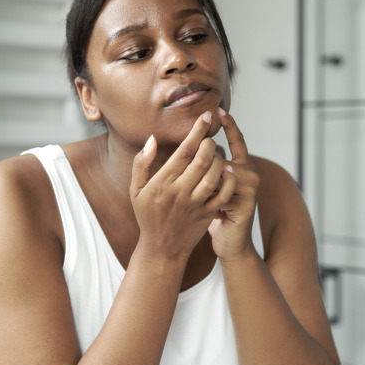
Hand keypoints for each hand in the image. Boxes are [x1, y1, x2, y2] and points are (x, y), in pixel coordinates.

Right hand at [130, 111, 235, 259]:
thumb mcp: (135, 190)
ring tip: (216, 153)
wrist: (161, 248)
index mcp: (162, 182)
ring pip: (214, 174)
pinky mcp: (207, 213)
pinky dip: (228, 180)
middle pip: (202, 159)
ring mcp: (195, 203)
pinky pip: (223, 193)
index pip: (184, 150)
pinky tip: (228, 170)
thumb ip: (141, 163)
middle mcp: (180, 191)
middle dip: (210, 142)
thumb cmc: (147, 216)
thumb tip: (152, 139)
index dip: (196, 130)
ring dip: (219, 159)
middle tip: (210, 136)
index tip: (205, 116)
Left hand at [208, 108, 259, 261]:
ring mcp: (250, 188)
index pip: (238, 141)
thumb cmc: (215, 214)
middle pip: (222, 156)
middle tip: (191, 181)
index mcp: (241, 167)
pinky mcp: (247, 203)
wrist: (230, 243)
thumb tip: (195, 145)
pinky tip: (206, 207)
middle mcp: (250, 174)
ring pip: (220, 172)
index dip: (230, 125)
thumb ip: (207, 167)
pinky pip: (222, 191)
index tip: (219, 109)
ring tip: (197, 197)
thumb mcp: (209, 188)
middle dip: (204, 163)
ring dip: (204, 183)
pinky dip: (209, 197)